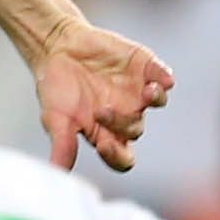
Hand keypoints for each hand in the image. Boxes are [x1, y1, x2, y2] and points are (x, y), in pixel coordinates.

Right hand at [28, 16, 172, 172]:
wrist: (57, 48)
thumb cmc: (56, 87)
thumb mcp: (55, 118)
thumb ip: (62, 144)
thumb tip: (58, 172)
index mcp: (106, 133)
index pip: (122, 157)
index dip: (117, 156)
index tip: (103, 146)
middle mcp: (126, 116)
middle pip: (135, 129)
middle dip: (121, 122)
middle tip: (101, 109)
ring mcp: (137, 91)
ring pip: (157, 102)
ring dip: (155, 99)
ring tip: (147, 92)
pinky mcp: (144, 67)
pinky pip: (162, 75)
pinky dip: (164, 76)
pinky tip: (163, 78)